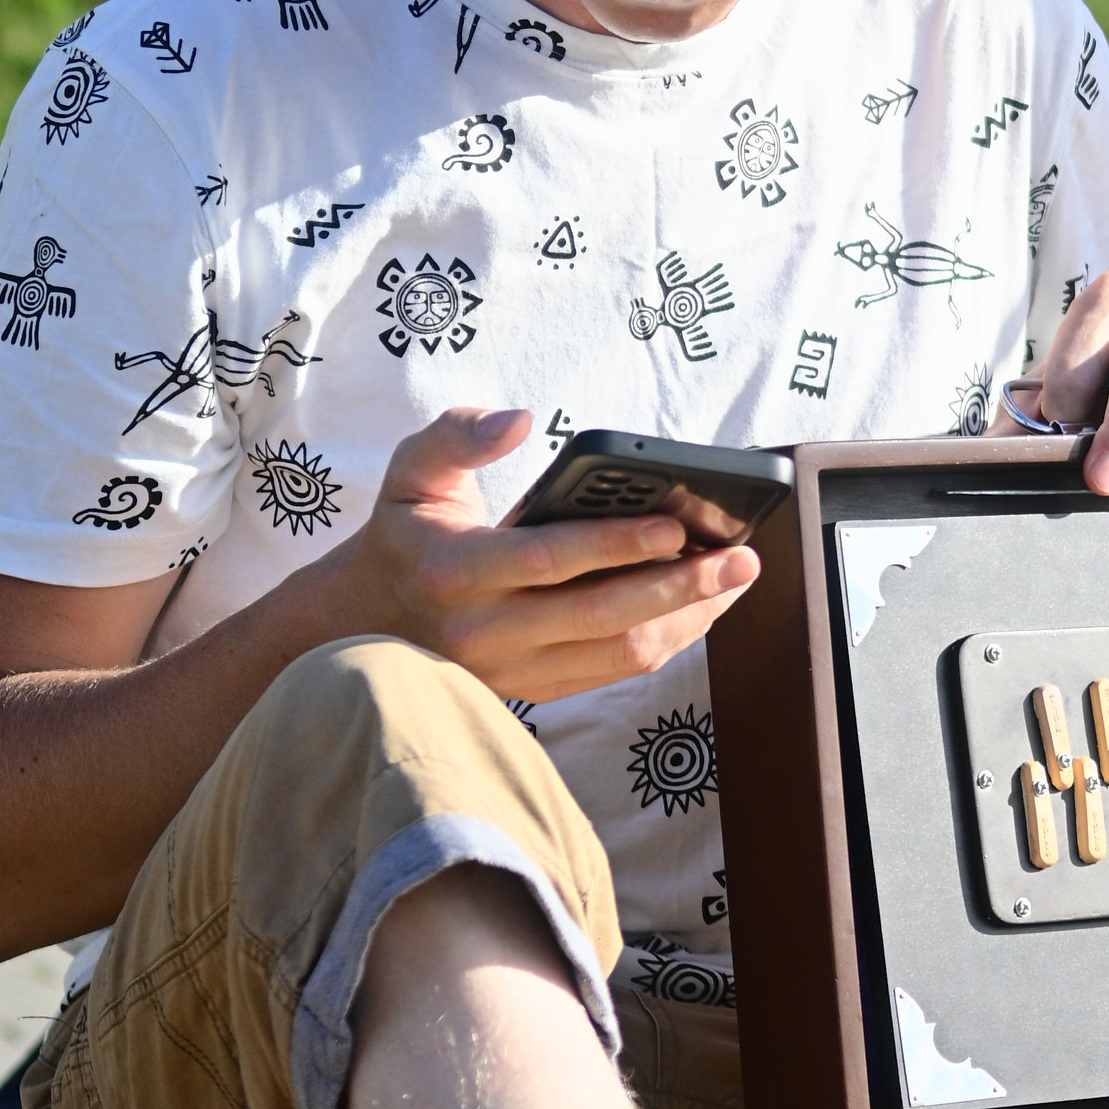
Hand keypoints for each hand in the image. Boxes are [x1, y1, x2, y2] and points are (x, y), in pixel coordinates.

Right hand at [317, 409, 759, 708]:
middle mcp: (484, 631)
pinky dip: (665, 641)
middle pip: (601, 615)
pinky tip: (700, 608)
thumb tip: (517, 419)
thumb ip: (458, 435)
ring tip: (735, 580)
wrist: (366, 621)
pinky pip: (613, 672)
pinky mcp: (532, 690)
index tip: (677, 524)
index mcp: (455, 570)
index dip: (617, 544)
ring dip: (686, 619)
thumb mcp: (411, 469)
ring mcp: (511, 670)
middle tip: (741, 557)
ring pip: (617, 654)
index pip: (550, 560)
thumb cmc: (407, 531)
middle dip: (681, 586)